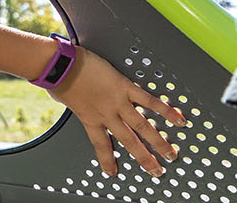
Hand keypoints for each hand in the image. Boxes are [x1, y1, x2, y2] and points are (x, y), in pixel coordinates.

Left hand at [49, 47, 188, 176]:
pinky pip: (149, 101)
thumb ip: (76, 103)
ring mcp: (117, 102)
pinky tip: (178, 119)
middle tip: (156, 170)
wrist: (60, 65)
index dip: (108, 160)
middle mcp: (106, 114)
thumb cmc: (58, 78)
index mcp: (90, 119)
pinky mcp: (125, 87)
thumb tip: (73, 98)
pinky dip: (165, 110)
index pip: (102, 145)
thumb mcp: (64, 98)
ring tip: (171, 154)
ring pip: (143, 127)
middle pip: (129, 141)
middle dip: (144, 158)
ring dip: (159, 142)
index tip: (113, 172)